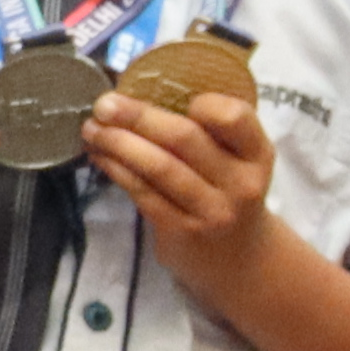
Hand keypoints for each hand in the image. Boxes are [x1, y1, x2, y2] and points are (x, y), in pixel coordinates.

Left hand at [90, 63, 281, 301]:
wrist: (240, 259)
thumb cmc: (228, 192)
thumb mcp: (237, 162)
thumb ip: (209, 133)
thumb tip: (141, 91)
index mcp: (257, 153)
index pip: (235, 117)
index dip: (200, 102)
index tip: (164, 92)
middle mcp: (240, 182)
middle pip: (184, 139)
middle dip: (137, 116)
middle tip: (104, 104)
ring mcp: (212, 210)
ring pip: (158, 167)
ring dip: (118, 143)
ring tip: (92, 129)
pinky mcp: (181, 232)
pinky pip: (142, 192)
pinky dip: (116, 169)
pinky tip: (100, 156)